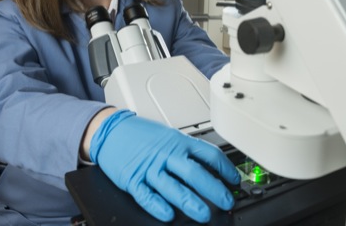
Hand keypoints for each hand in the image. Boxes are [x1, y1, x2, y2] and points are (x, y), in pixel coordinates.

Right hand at [89, 110, 240, 222]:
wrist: (111, 130)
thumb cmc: (141, 134)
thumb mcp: (169, 135)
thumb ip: (187, 150)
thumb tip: (211, 167)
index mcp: (178, 142)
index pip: (208, 154)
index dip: (225, 168)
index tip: (234, 179)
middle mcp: (166, 155)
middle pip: (194, 173)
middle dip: (213, 189)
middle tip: (226, 201)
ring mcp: (149, 168)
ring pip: (173, 188)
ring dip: (190, 203)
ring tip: (204, 214)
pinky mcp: (132, 179)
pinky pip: (147, 196)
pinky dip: (158, 206)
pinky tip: (168, 215)